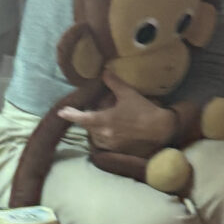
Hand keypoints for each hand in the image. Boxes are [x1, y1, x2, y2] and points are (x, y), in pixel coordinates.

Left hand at [58, 69, 174, 155]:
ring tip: (103, 122)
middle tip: (89, 113)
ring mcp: (111, 145)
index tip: (61, 112)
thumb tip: (104, 71)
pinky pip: (105, 145)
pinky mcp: (119, 151)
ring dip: (95, 130)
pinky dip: (104, 138)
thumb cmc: (144, 111)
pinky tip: (111, 132)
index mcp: (105, 120)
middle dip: (87, 120)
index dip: (71, 115)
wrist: (162, 130)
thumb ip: (114, 83)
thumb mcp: (128, 94)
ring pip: (95, 137)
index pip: (83, 118)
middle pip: (88, 127)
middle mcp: (105, 135)